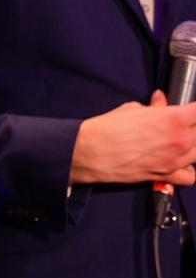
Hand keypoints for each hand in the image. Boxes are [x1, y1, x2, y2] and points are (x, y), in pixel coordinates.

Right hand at [71, 91, 195, 184]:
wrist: (91, 152)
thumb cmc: (108, 127)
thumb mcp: (132, 109)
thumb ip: (154, 107)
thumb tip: (160, 101)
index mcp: (174, 119)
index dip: (194, 110)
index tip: (189, 109)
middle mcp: (181, 140)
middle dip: (192, 126)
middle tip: (181, 123)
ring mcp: (175, 160)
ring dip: (192, 146)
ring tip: (178, 142)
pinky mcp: (166, 176)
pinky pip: (190, 175)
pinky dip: (187, 170)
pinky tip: (177, 163)